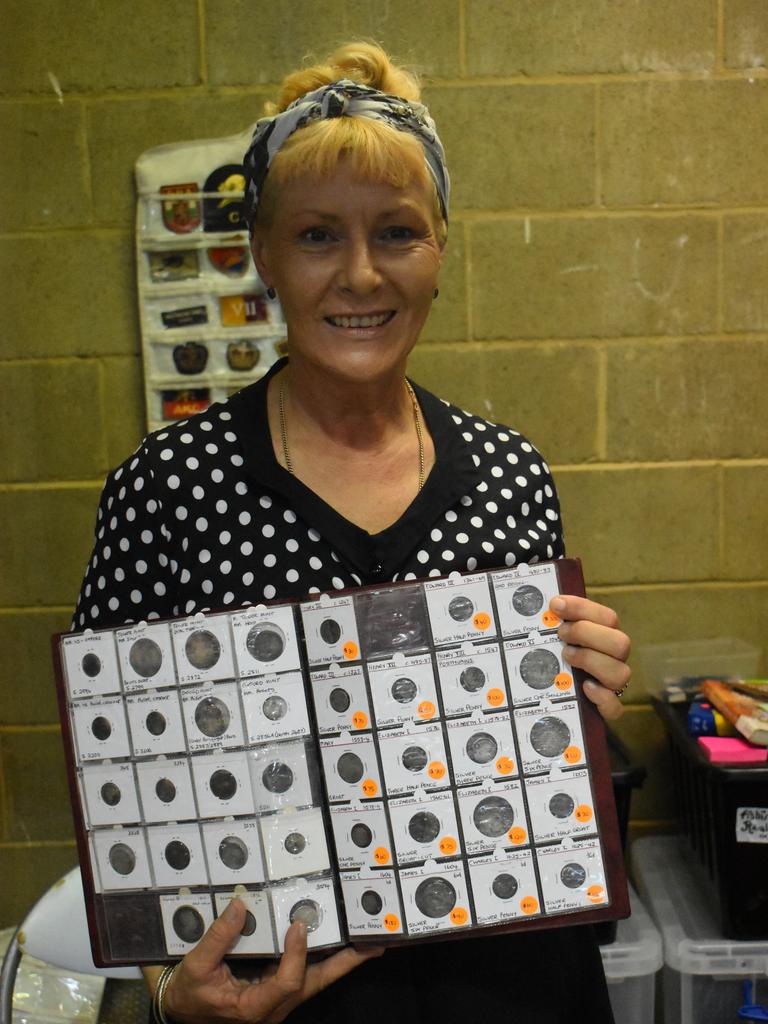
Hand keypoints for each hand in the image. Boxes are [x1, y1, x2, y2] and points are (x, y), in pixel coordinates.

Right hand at [162, 898, 384, 1022]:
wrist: (181, 1012)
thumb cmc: (189, 994)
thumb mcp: (196, 967)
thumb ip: (218, 937)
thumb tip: (241, 905)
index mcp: (254, 1008)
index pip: (287, 982)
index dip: (297, 954)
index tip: (297, 926)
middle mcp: (273, 1007)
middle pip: (316, 984)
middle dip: (346, 964)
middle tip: (372, 945)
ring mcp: (277, 999)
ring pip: (315, 979)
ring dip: (341, 960)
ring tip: (366, 941)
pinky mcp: (276, 989)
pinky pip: (304, 973)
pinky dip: (323, 957)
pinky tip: (337, 940)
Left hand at [550, 595, 630, 721]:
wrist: (559, 698)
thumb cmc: (558, 659)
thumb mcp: (557, 638)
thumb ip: (556, 623)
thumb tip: (546, 605)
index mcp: (607, 637)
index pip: (607, 617)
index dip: (582, 608)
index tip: (556, 604)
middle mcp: (614, 659)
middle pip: (620, 643)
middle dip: (587, 633)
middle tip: (561, 633)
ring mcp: (613, 685)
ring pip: (621, 673)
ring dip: (592, 661)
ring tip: (566, 656)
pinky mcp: (607, 709)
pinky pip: (615, 707)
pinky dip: (602, 697)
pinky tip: (585, 687)